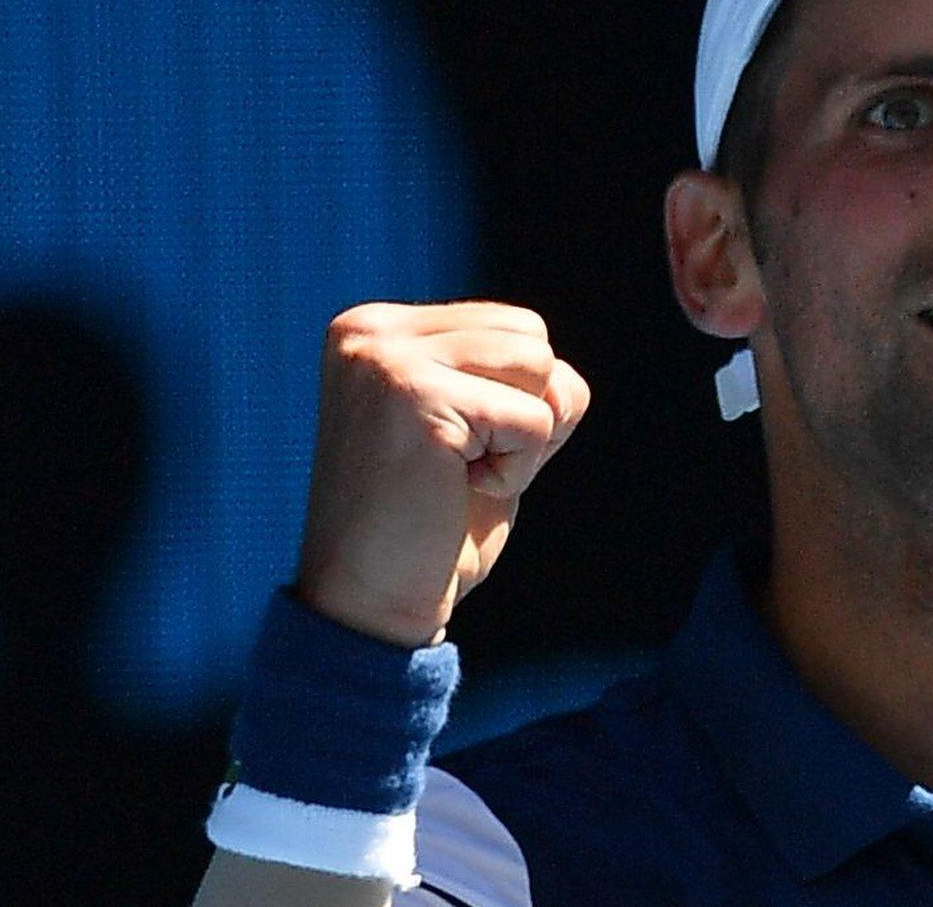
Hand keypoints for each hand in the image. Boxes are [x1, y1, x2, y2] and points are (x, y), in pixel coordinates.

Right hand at [292, 302, 589, 646]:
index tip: (456, 453)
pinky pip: (534, 421)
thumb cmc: (428, 528)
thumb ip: (505, 379)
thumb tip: (562, 375)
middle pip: (533, 336)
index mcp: (378, 328)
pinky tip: (455, 493)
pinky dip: (516, 472)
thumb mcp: (472, 429)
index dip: (520, 402)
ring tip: (457, 476)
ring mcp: (386, 358)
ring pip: (541, 365)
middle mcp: (371, 330)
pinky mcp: (414, 396)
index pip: (517, 326)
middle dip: (527, 413)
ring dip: (523, 440)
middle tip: (462, 468)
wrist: (370, 607)